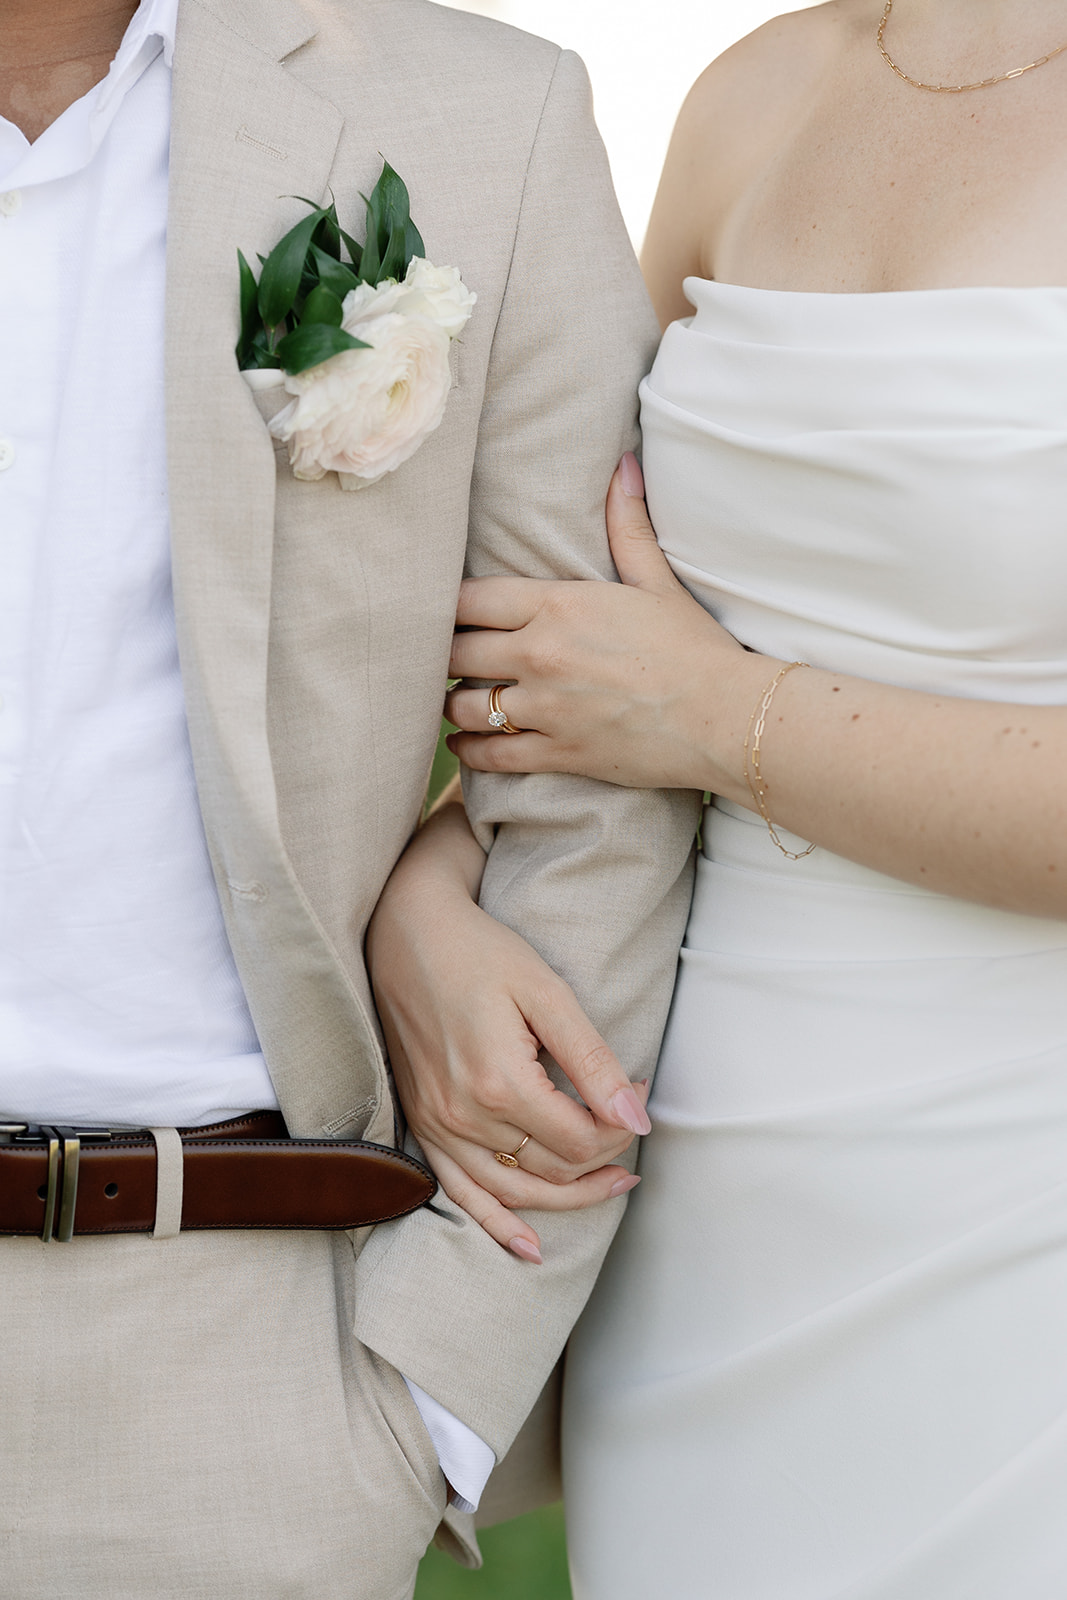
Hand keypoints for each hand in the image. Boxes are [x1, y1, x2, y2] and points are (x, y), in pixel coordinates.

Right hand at [367, 805, 650, 1261]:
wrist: (406, 933)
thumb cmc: (480, 953)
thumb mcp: (547, 994)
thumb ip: (591, 1061)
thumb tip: (637, 1118)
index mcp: (499, 1084)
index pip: (580, 1140)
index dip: (621, 1125)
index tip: (638, 1089)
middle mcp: (463, 1116)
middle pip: (552, 1168)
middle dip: (604, 1154)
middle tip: (631, 1123)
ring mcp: (438, 1126)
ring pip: (515, 1191)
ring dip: (569, 1197)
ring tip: (614, 1184)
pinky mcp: (422, 1125)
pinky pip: (460, 1193)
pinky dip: (497, 1224)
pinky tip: (530, 1248)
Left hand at [445, 453, 758, 794]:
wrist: (724, 717)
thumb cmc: (693, 647)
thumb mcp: (658, 581)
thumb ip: (626, 525)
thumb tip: (622, 463)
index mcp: (557, 605)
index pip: (468, 599)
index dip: (446, 607)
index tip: (443, 613)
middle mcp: (540, 655)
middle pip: (455, 653)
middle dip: (443, 655)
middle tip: (443, 658)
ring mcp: (546, 708)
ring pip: (464, 706)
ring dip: (453, 703)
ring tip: (454, 699)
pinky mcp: (557, 752)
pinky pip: (490, 755)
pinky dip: (468, 751)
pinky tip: (463, 743)